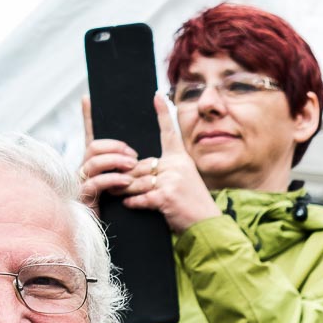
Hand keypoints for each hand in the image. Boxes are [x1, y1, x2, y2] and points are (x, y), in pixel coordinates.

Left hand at [80, 95, 220, 234]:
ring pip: (136, 180)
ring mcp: (172, 181)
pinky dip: (132, 202)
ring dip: (125, 189)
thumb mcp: (184, 182)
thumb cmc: (193, 206)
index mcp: (181, 160)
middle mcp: (177, 166)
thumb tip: (137, 169)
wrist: (207, 226)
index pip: (170, 133)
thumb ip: (165, 172)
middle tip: (114, 182)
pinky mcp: (166, 196)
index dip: (163, 113)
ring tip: (117, 193)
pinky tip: (130, 205)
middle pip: (140, 165)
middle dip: (126, 176)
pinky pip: (140, 197)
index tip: (156, 95)